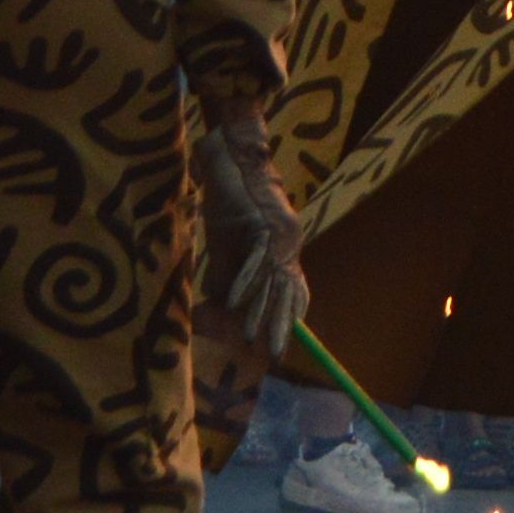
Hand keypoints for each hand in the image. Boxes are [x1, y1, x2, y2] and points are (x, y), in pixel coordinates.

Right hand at [200, 130, 309, 356]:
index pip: (292, 288)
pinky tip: (233, 300)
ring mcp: (277, 233)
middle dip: (280, 325)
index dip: (288, 316)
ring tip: (248, 337)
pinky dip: (242, 279)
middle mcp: (287, 243)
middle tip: (274, 355)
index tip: (280, 345)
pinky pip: (253, 256)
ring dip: (258, 310)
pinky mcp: (260, 222)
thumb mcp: (227, 247)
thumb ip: (227, 279)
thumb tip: (221, 312)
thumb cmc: (228, 202)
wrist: (230, 157)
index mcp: (283, 249)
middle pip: (287, 290)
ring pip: (271, 278)